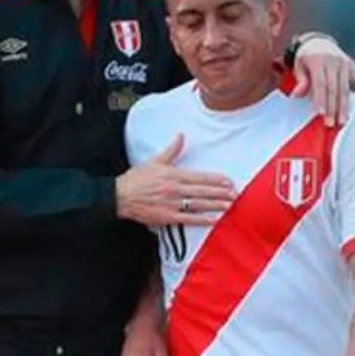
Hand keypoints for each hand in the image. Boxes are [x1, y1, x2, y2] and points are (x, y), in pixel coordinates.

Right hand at [116, 133, 235, 225]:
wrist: (119, 196)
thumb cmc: (136, 178)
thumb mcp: (154, 161)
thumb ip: (172, 150)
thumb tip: (181, 135)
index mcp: (173, 175)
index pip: (200, 177)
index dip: (216, 179)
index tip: (229, 181)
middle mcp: (174, 189)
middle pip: (202, 191)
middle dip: (220, 193)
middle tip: (235, 194)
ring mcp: (171, 204)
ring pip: (198, 205)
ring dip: (215, 205)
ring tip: (229, 206)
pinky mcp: (166, 217)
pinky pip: (188, 219)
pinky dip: (202, 220)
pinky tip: (213, 220)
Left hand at [290, 36, 354, 126]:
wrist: (319, 41)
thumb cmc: (307, 57)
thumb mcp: (299, 65)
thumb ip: (301, 80)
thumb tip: (297, 95)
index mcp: (317, 60)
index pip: (320, 83)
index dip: (321, 99)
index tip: (321, 113)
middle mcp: (333, 61)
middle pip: (334, 88)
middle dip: (333, 107)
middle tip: (331, 123)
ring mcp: (344, 63)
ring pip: (345, 88)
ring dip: (345, 105)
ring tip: (344, 120)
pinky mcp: (353, 65)